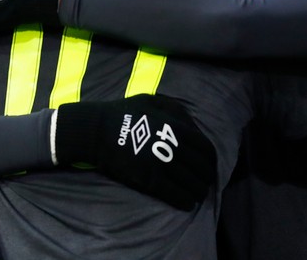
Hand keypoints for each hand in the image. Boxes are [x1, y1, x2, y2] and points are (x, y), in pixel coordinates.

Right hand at [54, 94, 216, 210]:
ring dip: (198, 192)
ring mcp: (161, 164)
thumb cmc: (123, 113)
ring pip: (191, 184)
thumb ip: (176, 111)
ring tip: (197, 195)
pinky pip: (175, 195)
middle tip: (204, 183)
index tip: (208, 167)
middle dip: (206, 178)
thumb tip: (195, 127)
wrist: (95, 130)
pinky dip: (185, 201)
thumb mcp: (152, 101)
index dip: (211, 161)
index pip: (206, 149)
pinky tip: (187, 204)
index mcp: (175, 126)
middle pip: (201, 168)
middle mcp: (172, 145)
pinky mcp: (149, 180)